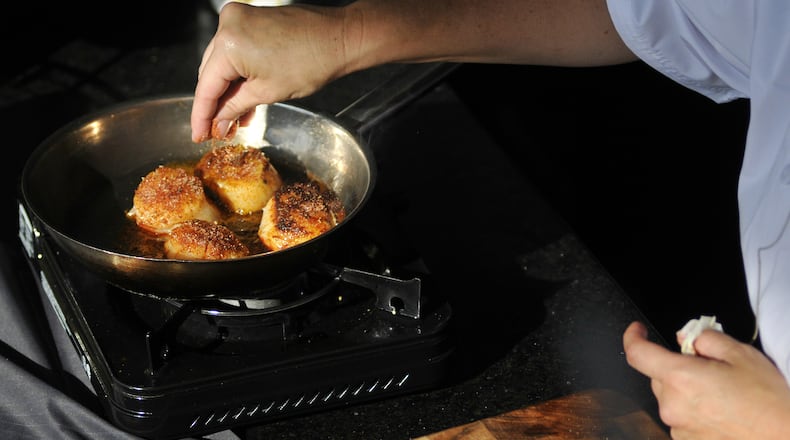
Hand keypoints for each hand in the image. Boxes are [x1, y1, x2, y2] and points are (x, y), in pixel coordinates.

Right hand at [191, 3, 351, 141]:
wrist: (339, 39)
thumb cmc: (312, 62)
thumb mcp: (268, 93)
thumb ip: (235, 107)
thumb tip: (218, 122)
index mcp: (229, 43)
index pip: (206, 86)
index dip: (201, 115)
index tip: (198, 134)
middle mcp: (228, 25)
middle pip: (211, 73)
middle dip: (215, 104)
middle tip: (216, 130)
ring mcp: (239, 19)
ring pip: (223, 63)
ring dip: (228, 91)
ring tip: (233, 121)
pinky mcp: (251, 19)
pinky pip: (236, 51)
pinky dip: (239, 74)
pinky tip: (243, 100)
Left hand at [623, 321, 789, 438]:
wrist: (783, 437)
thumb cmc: (766, 400)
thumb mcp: (740, 354)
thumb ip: (706, 339)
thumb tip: (688, 338)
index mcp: (680, 377)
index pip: (637, 353)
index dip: (633, 337)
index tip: (637, 330)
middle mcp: (672, 404)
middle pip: (659, 376)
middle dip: (677, 367)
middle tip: (708, 369)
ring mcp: (677, 427)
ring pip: (670, 398)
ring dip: (685, 391)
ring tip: (721, 395)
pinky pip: (680, 418)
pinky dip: (692, 411)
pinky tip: (719, 412)